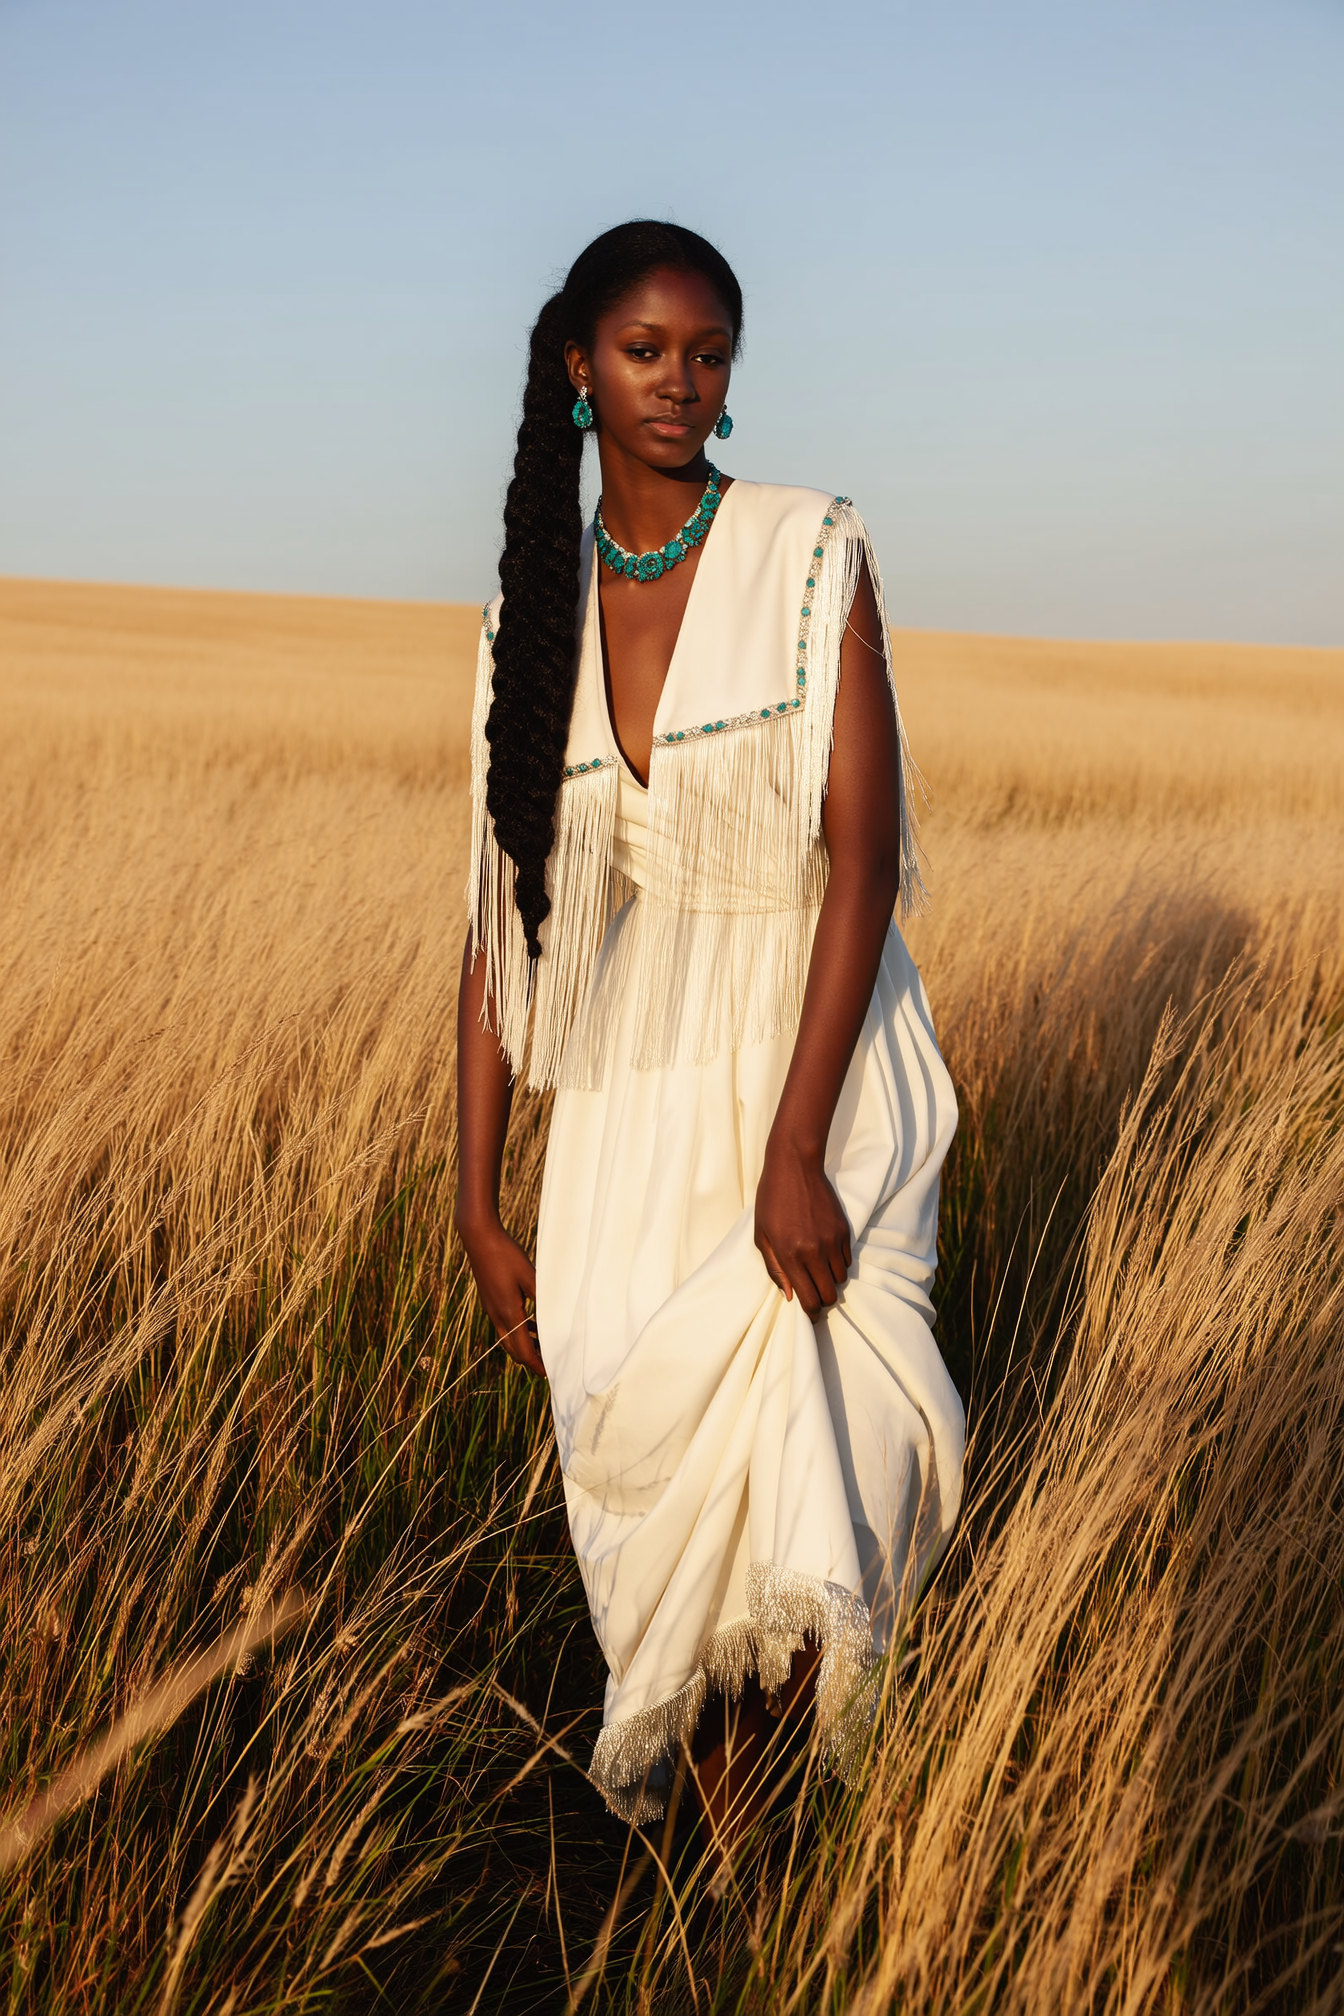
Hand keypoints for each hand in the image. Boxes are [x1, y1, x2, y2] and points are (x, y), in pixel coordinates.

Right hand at [456, 1210, 544, 1374]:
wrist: (479, 1238)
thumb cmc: (506, 1254)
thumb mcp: (530, 1276)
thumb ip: (543, 1297)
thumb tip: (558, 1314)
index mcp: (508, 1313)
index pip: (523, 1351)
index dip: (537, 1365)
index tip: (549, 1373)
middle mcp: (497, 1315)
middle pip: (514, 1349)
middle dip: (531, 1359)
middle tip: (549, 1363)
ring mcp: (491, 1309)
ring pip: (508, 1338)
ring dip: (525, 1344)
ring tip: (545, 1345)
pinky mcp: (490, 1300)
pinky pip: (505, 1324)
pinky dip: (519, 1330)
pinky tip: (533, 1323)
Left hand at [754, 1134, 852, 1317]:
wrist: (794, 1167)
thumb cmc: (771, 1200)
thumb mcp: (763, 1236)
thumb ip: (775, 1269)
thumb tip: (790, 1296)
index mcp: (790, 1255)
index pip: (809, 1299)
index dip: (810, 1313)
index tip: (809, 1314)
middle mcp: (814, 1251)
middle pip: (829, 1295)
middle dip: (822, 1300)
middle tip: (814, 1294)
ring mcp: (832, 1241)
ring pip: (840, 1280)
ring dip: (830, 1281)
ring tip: (818, 1271)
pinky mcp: (844, 1231)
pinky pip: (847, 1261)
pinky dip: (838, 1264)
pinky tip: (825, 1254)